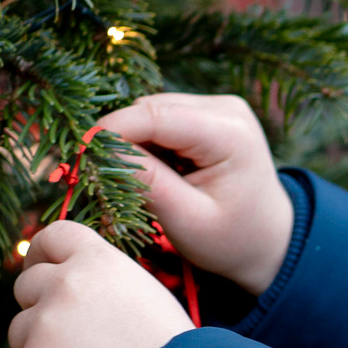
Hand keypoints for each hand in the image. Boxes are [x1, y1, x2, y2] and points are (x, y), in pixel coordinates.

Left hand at [8, 221, 191, 347]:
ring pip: (20, 331)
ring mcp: (44, 324)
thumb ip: (104, 282)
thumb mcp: (146, 297)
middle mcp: (65, 284)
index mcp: (99, 261)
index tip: (40, 269)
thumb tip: (67, 281)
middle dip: (40, 309)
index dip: (41, 253)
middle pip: (27, 286)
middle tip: (70, 339)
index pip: (54, 235)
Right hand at [92, 93, 294, 293]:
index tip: (78, 156)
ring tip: (140, 184)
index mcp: (230, 133)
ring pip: (151, 112)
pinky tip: (156, 174)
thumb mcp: (187, 220)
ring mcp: (219, 107)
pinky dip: (148, 144)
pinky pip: (161, 120)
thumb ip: (147, 182)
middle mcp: (226, 108)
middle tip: (105, 180)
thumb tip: (100, 149)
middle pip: (150, 110)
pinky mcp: (208, 114)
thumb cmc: (232, 240)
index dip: (110, 131)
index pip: (154, 116)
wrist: (270, 241)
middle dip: (121, 141)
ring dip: (135, 144)